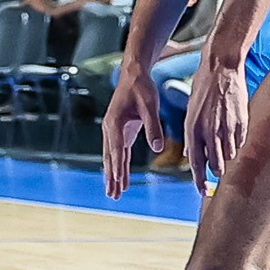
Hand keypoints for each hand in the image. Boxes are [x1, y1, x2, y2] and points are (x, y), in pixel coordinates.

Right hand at [101, 59, 164, 197]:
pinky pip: (119, 153)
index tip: (116, 181)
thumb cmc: (141, 88)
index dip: (117, 166)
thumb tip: (158, 147)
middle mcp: (110, 128)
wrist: (134, 74)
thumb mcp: (150, 105)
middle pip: (111, 157)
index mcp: (115, 122)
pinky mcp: (121, 131)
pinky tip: (122, 178)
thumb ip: (153, 126)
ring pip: (113, 157)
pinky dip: (120, 166)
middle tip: (111, 195)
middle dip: (111, 177)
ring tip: (114, 193)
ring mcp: (114, 130)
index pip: (117, 149)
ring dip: (113, 175)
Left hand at [183, 46, 250, 189]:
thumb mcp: (191, 110)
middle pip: (216, 166)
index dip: (199, 181)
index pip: (196, 163)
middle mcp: (209, 131)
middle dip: (216, 169)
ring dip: (227, 154)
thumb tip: (190, 154)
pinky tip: (232, 128)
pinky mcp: (241, 123)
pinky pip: (240, 142)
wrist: (221, 66)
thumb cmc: (203, 87)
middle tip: (217, 166)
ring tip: (224, 141)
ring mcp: (227, 128)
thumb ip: (191, 135)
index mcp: (192, 128)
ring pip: (229, 156)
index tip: (203, 193)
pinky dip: (236, 141)